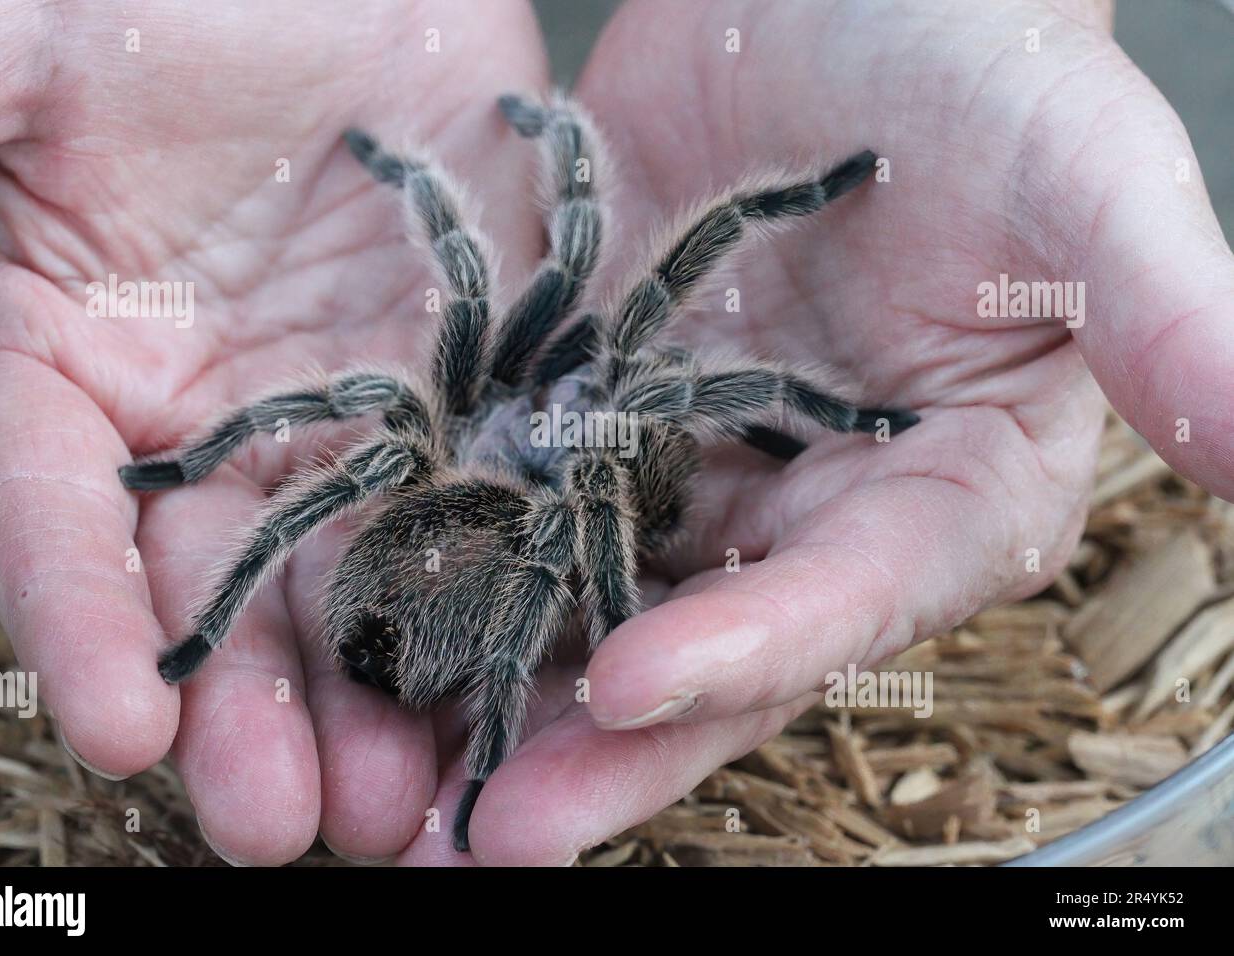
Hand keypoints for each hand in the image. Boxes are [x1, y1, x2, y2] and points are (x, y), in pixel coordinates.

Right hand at [0, 0, 552, 864]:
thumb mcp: (11, 33)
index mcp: (60, 348)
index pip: (47, 511)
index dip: (78, 622)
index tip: (119, 729)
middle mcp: (197, 407)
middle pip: (207, 586)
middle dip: (241, 710)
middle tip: (276, 826)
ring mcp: (336, 402)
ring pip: (345, 573)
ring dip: (368, 694)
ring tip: (398, 803)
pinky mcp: (454, 378)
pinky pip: (470, 498)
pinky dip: (486, 588)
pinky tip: (511, 673)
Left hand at [455, 0, 1233, 862]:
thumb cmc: (983, 63)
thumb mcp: (1084, 170)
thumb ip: (1170, 310)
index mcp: (938, 489)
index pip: (846, 599)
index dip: (750, 649)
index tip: (635, 685)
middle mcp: (808, 505)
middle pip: (705, 647)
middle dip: (602, 743)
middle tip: (485, 834)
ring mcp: (689, 462)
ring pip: (591, 597)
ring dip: (503, 686)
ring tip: (399, 779)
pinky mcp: (594, 403)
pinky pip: (518, 497)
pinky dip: (453, 558)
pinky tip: (374, 614)